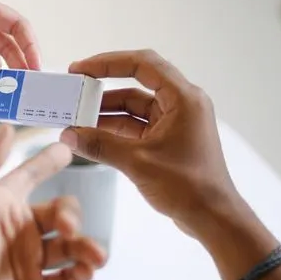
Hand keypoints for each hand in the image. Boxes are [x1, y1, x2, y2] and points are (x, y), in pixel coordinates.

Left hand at [0, 127, 106, 279]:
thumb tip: (4, 126)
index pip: (28, 176)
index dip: (47, 161)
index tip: (67, 147)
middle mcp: (16, 231)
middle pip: (59, 212)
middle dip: (72, 217)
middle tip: (68, 230)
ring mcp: (27, 261)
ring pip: (70, 246)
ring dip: (86, 248)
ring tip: (94, 257)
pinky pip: (68, 277)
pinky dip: (81, 273)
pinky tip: (86, 272)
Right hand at [59, 50, 245, 239]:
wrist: (212, 216)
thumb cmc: (188, 186)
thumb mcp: (137, 163)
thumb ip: (100, 145)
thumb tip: (69, 135)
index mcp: (183, 99)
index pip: (143, 65)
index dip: (108, 63)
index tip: (81, 69)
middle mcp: (181, 104)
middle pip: (136, 85)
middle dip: (102, 90)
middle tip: (74, 93)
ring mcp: (175, 123)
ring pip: (134, 108)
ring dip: (105, 114)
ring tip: (76, 120)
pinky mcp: (168, 140)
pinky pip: (137, 127)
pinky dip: (114, 131)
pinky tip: (91, 137)